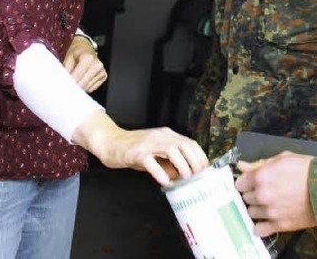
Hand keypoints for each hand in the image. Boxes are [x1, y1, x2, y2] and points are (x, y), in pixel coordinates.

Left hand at [64, 35, 106, 92]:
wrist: (86, 48)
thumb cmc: (77, 53)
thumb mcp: (68, 58)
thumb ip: (66, 71)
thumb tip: (64, 83)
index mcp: (88, 58)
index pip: (76, 77)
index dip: (68, 83)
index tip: (63, 86)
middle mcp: (97, 65)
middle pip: (82, 84)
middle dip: (73, 87)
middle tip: (67, 86)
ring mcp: (102, 71)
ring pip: (87, 88)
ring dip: (80, 87)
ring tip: (76, 79)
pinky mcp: (104, 76)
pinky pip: (92, 88)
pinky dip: (86, 86)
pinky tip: (83, 79)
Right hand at [73, 111, 208, 184]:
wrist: (110, 142)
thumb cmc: (134, 150)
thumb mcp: (155, 156)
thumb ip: (168, 164)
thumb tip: (181, 176)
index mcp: (167, 135)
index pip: (189, 142)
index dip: (199, 155)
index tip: (206, 170)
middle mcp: (160, 136)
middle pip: (184, 144)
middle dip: (194, 161)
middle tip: (199, 176)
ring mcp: (148, 143)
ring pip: (171, 150)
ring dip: (181, 165)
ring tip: (185, 178)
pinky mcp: (136, 152)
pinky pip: (150, 161)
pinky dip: (159, 171)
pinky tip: (164, 181)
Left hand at [235, 152, 316, 236]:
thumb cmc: (307, 170)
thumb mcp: (283, 158)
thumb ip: (259, 163)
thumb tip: (243, 165)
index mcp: (261, 177)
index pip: (240, 183)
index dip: (246, 181)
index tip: (252, 181)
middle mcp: (262, 195)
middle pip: (245, 197)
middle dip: (252, 193)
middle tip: (265, 190)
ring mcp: (270, 212)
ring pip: (251, 212)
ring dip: (257, 208)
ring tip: (270, 202)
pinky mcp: (279, 225)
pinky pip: (259, 229)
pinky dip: (261, 224)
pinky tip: (268, 218)